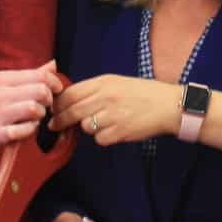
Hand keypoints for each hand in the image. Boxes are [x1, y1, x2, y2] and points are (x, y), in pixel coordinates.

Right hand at [0, 61, 59, 151]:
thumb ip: (27, 75)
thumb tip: (53, 65)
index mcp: (3, 79)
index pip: (40, 75)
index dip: (55, 83)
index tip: (56, 90)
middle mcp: (1, 95)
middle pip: (41, 92)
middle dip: (49, 100)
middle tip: (44, 105)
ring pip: (34, 110)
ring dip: (39, 115)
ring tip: (32, 118)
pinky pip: (24, 132)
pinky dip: (29, 131)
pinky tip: (24, 130)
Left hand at [51, 75, 179, 145]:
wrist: (169, 105)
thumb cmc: (142, 93)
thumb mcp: (117, 82)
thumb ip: (94, 89)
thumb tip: (68, 99)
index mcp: (104, 82)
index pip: (70, 93)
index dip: (57, 103)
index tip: (52, 110)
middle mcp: (106, 97)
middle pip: (72, 111)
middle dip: (60, 120)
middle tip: (54, 126)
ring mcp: (113, 114)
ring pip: (85, 126)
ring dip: (87, 127)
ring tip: (100, 124)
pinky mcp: (120, 131)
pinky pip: (100, 139)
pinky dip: (103, 138)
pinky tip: (114, 131)